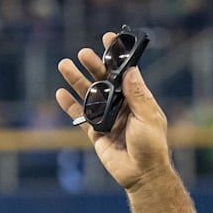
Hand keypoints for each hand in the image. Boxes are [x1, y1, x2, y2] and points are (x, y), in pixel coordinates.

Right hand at [56, 32, 172, 190]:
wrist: (142, 175)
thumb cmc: (151, 147)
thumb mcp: (148, 118)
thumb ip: (137, 95)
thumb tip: (130, 70)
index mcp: (137, 99)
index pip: (126, 73)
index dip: (117, 56)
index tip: (109, 38)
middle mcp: (121, 105)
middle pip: (104, 80)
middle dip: (93, 65)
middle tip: (84, 53)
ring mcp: (107, 118)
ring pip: (89, 95)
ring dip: (77, 80)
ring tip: (64, 65)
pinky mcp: (96, 132)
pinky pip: (80, 116)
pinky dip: (70, 106)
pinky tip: (60, 94)